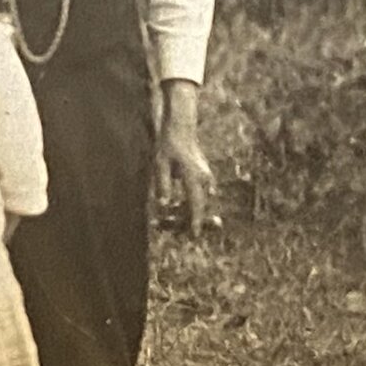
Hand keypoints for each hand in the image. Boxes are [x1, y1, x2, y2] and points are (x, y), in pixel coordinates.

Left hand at [153, 109, 218, 235]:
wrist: (181, 129)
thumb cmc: (168, 145)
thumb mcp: (160, 164)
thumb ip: (163, 184)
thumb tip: (164, 204)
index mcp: (193, 176)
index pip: (196, 203)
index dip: (195, 221)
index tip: (195, 236)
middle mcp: (204, 179)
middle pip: (200, 206)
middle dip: (192, 221)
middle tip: (187, 235)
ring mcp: (206, 178)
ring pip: (199, 202)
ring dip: (190, 213)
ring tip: (179, 225)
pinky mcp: (204, 178)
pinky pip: (198, 196)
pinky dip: (191, 205)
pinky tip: (182, 212)